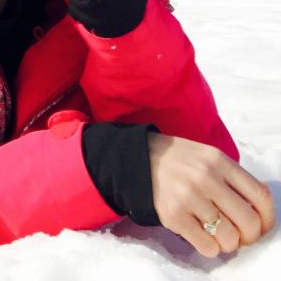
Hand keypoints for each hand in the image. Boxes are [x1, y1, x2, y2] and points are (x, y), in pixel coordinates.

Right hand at [147, 131, 275, 256]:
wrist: (135, 158)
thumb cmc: (177, 160)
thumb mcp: (207, 156)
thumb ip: (231, 176)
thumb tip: (259, 204)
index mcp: (218, 160)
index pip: (260, 196)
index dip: (267, 219)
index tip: (261, 225)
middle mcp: (206, 177)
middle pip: (249, 223)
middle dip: (249, 236)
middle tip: (239, 235)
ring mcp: (189, 197)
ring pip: (229, 239)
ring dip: (227, 243)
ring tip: (217, 234)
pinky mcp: (174, 215)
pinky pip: (207, 246)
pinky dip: (210, 247)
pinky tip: (202, 236)